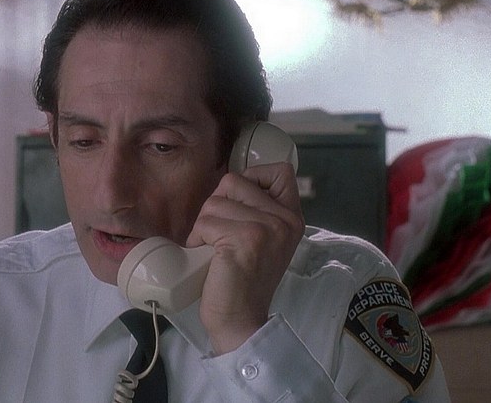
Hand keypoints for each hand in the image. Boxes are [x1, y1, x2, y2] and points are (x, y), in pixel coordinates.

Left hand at [186, 162, 303, 354]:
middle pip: (234, 181)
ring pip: (215, 202)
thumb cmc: (243, 280)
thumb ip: (258, 212)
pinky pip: (206, 222)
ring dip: (203, 225)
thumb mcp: (264, 239)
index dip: (251, 177)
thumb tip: (230, 184)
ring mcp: (267, 228)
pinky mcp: (245, 239)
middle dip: (215, 206)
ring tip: (213, 249)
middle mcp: (285, 219)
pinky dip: (197, 239)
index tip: (238, 203)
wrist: (241, 319)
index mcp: (292, 216)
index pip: (280, 170)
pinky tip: (208, 257)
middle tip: (219, 235)